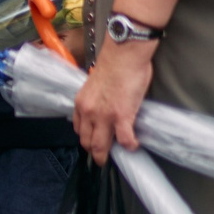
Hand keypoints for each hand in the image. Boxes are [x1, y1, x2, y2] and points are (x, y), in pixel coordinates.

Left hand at [74, 36, 154, 160]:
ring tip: (117, 156)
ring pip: (101, 145)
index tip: (94, 143)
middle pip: (87, 142)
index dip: (87, 140)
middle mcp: (88, 112)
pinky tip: (133, 145)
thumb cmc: (113, 67)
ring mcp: (104, 116)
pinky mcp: (122, 116)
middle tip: (103, 157)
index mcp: (81, 104)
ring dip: (107, 155)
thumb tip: (102, 111)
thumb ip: (95, 101)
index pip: (79, 130)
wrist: (123, 56)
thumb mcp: (93, 87)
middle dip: (95, 153)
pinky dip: (129, 146)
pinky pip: (124, 139)